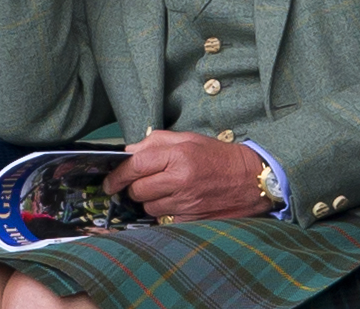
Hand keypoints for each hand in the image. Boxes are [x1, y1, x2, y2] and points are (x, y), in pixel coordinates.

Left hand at [102, 130, 270, 222]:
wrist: (251, 180)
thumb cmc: (217, 156)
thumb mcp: (187, 139)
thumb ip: (155, 142)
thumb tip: (128, 151)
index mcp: (178, 155)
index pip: (135, 166)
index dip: (117, 175)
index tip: (109, 181)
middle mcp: (181, 180)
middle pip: (137, 190)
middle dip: (134, 187)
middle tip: (143, 182)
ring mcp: (188, 203)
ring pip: (149, 208)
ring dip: (149, 201)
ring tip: (164, 191)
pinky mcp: (194, 220)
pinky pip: (165, 220)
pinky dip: (165, 213)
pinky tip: (175, 203)